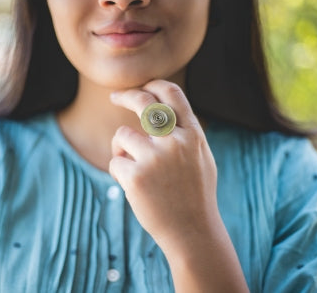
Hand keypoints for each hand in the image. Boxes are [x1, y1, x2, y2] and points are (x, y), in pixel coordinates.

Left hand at [109, 79, 217, 251]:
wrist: (192, 232)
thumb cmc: (196, 195)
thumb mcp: (201, 157)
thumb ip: (185, 132)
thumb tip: (163, 108)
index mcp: (193, 135)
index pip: (172, 94)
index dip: (153, 85)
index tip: (141, 87)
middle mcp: (175, 141)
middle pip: (143, 101)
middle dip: (125, 95)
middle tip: (114, 97)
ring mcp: (155, 158)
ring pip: (122, 135)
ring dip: (122, 150)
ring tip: (136, 171)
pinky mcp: (135, 177)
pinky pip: (114, 162)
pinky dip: (119, 173)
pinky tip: (135, 189)